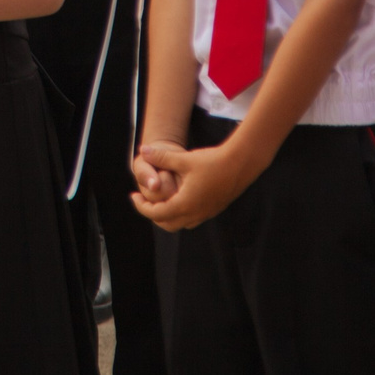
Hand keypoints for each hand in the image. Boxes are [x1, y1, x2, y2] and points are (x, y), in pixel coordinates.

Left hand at [133, 137, 262, 230]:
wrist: (241, 164)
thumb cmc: (212, 161)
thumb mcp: (183, 159)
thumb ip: (161, 157)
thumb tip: (143, 151)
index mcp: (184, 204)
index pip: (156, 214)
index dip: (141, 206)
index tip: (133, 196)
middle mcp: (195, 214)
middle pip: (167, 224)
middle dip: (153, 214)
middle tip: (144, 200)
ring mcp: (205, 214)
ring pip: (180, 223)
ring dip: (167, 215)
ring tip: (159, 199)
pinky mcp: (213, 209)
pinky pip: (191, 219)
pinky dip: (180, 213)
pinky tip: (178, 196)